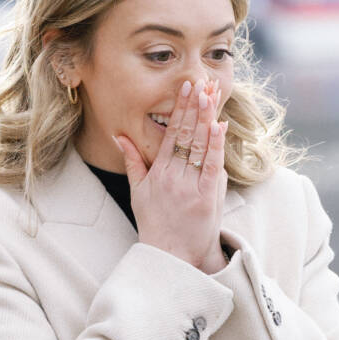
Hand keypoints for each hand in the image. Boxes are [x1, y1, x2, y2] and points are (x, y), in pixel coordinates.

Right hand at [115, 78, 226, 275]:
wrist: (172, 257)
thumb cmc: (155, 225)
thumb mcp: (138, 193)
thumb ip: (133, 162)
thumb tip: (120, 136)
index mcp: (158, 173)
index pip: (170, 134)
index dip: (179, 110)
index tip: (186, 88)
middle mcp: (173, 177)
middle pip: (185, 135)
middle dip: (194, 107)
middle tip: (201, 82)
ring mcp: (190, 188)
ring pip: (198, 147)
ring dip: (205, 119)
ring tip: (211, 95)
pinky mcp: (206, 199)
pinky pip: (211, 167)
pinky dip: (215, 146)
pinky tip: (218, 127)